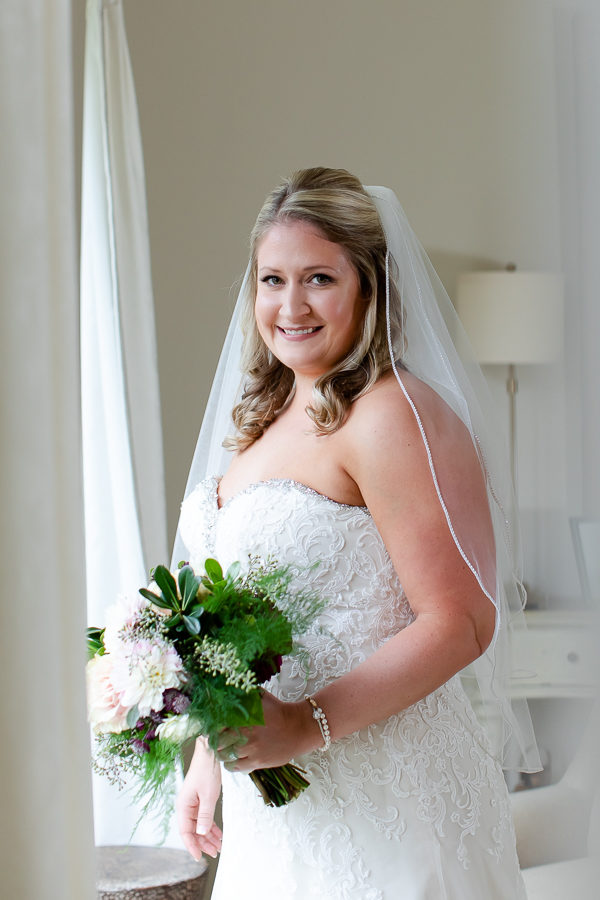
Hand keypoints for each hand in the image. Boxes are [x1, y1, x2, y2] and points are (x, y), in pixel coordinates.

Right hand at [176, 738, 222, 860]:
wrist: (210, 751)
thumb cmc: (206, 769)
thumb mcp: (208, 795)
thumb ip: (205, 815)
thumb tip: (201, 833)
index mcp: (183, 806)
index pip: (185, 832)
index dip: (192, 846)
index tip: (199, 857)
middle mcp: (185, 806)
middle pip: (192, 831)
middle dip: (203, 843)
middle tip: (215, 853)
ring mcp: (193, 803)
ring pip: (199, 826)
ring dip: (208, 836)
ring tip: (219, 846)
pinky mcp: (200, 799)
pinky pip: (204, 818)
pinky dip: (211, 827)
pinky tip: (219, 834)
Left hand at [217, 690, 319, 771]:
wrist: (298, 727)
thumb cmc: (278, 711)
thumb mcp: (261, 697)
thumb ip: (244, 694)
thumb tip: (228, 687)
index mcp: (244, 716)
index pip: (217, 724)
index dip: (212, 727)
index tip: (212, 727)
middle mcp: (245, 733)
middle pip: (219, 741)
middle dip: (216, 740)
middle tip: (217, 740)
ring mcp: (251, 749)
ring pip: (225, 755)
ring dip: (222, 753)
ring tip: (224, 750)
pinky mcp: (257, 762)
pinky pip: (235, 767)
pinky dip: (230, 764)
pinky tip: (232, 759)